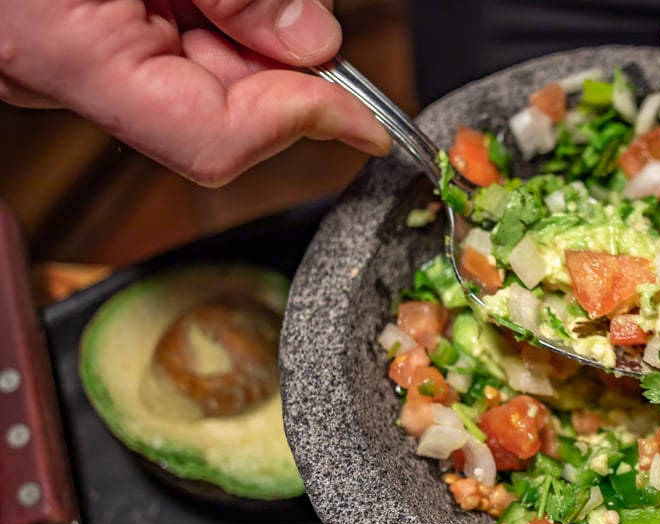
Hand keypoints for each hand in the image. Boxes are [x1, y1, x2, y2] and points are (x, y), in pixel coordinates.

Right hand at [0, 0, 389, 184]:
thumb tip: (312, 41)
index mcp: (67, 52)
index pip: (216, 139)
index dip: (304, 124)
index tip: (367, 118)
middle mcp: (57, 70)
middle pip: (217, 109)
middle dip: (283, 68)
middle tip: (307, 17)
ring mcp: (61, 55)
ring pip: (199, 75)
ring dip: (249, 32)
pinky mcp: (71, 30)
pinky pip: (165, 44)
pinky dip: (211, 15)